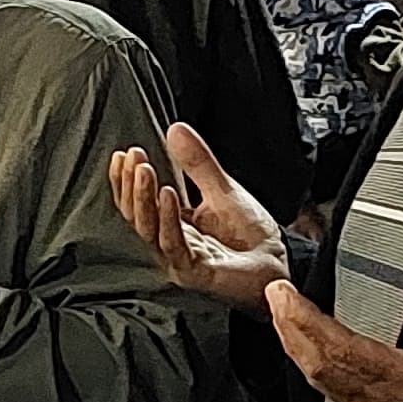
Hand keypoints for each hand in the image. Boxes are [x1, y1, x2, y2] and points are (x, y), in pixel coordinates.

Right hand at [108, 123, 289, 313]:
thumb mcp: (222, 189)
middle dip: (131, 185)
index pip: (138, 204)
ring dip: (144, 198)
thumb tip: (175, 130)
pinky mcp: (194, 272)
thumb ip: (198, 163)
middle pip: (137, 217)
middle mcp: (170, 244)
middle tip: (133, 157)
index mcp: (172, 226)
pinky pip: (174, 244)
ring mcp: (179, 260)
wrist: (278, 263)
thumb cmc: (251, 236)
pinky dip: (168, 218)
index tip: (124, 154)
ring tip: (144, 170)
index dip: (127, 180)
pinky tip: (167, 194)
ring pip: (150, 230)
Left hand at [269, 283, 402, 401]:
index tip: (285, 294)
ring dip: (294, 343)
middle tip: (274, 294)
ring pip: (320, 378)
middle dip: (290, 328)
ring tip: (279, 311)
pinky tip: (300, 341)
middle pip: (321, 366)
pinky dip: (308, 358)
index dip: (306, 321)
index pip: (340, 349)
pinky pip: (328, 385)